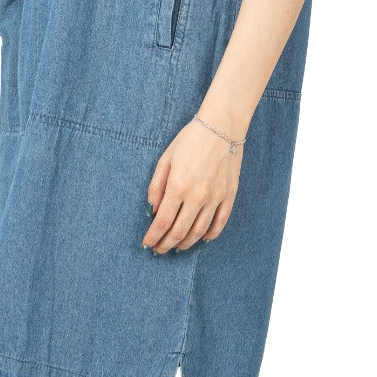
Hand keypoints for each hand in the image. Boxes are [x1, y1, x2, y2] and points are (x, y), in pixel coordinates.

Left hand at [142, 117, 244, 252]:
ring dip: (185, 243)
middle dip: (166, 244)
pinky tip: (201, 239)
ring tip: (176, 247)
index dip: (153, 236)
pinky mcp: (229, 196)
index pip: (163, 221)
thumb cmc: (190, 139)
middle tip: (159, 250)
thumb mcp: (166, 158)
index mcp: (178, 186)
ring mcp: (215, 198)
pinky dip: (209, 235)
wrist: (221, 126)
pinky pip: (219, 223)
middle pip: (180, 231)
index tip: (147, 244)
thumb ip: (156, 186)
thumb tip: (152, 211)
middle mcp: (197, 196)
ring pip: (199, 232)